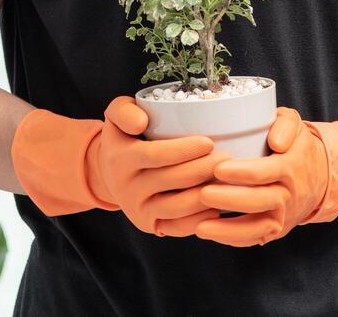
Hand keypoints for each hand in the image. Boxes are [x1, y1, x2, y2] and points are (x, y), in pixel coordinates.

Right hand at [87, 96, 230, 236]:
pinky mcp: (149, 225)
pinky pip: (178, 227)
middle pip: (171, 181)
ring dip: (206, 195)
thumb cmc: (125, 135)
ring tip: (227, 180)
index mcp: (120, 158)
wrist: (109, 172)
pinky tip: (218, 204)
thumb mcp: (116, 115)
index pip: (155, 155)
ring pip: (177, 207)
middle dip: (203, 170)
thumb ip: (124, 111)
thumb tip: (141, 122)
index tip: (209, 142)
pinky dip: (200, 218)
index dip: (183, 150)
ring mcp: (138, 209)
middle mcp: (126, 187)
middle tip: (228, 159)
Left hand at [193, 106, 337, 246]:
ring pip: (257, 227)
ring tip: (200, 227)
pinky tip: (209, 232)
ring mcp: (283, 215)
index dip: (242, 172)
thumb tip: (276, 142)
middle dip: (230, 200)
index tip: (218, 169)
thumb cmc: (296, 145)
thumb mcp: (294, 124)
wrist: (320, 175)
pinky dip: (232, 239)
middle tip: (202, 194)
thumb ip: (286, 125)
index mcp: (290, 166)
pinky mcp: (276, 229)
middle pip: (260, 201)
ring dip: (228, 230)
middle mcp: (289, 194)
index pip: (266, 171)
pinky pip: (255, 239)